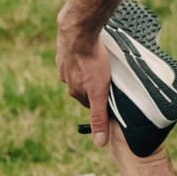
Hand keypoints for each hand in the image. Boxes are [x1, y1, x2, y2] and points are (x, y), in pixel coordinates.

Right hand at [56, 6, 111, 147]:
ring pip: (80, 70)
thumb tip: (99, 143)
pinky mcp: (64, 48)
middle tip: (111, 77)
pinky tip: (93, 48)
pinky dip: (84, 54)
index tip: (112, 95)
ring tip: (103, 62)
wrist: (78, 32)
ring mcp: (64, 62)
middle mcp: (66, 79)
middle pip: (84, 86)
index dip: (102, 100)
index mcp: (74, 90)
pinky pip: (76, 54)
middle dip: (96, 85)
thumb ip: (99, 117)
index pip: (90, 102)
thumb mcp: (99, 92)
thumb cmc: (92, 62)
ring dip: (90, 69)